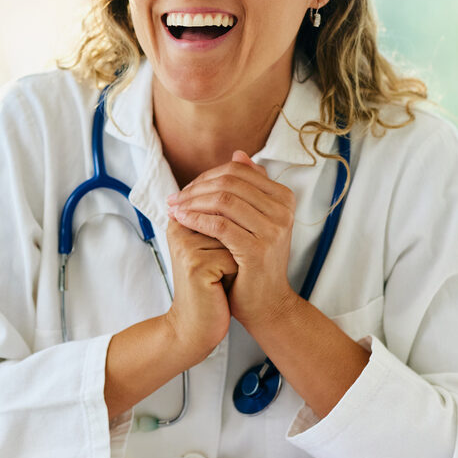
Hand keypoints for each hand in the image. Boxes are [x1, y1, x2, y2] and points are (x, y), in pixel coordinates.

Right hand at [161, 217, 237, 365]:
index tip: (223, 254)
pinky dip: (237, 271)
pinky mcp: (196, 265)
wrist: (194, 327)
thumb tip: (247, 198)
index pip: (219, 205)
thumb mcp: (210, 251)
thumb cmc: (208, 288)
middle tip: (223, 267)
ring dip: (238, 255)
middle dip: (237, 241)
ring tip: (221, 275)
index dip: (234, 227)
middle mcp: (179, 231)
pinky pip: (234, 257)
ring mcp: (186, 247)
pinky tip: (221, 286)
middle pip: (227, 218)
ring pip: (234, 235)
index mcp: (180, 223)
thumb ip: (218, 224)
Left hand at [167, 151, 298, 332]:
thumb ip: (248, 189)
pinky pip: (219, 224)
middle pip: (229, 182)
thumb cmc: (255, 261)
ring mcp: (273, 229)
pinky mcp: (258, 249)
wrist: (267, 304)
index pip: (238, 171)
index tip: (185, 189)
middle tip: (173, 198)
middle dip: (195, 188)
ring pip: (223, 200)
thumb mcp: (255, 221)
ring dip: (191, 202)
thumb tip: (238, 153)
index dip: (206, 176)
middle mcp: (283, 210)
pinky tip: (181, 221)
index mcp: (284, 198)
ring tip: (173, 209)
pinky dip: (196, 219)